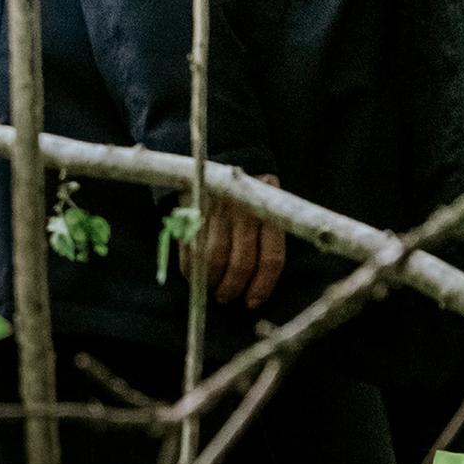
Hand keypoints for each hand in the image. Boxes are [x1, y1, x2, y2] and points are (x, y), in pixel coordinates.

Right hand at [196, 174, 287, 308]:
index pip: (272, 258)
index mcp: (268, 212)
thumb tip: (257, 289)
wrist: (219, 162)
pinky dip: (192, 270)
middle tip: (227, 297)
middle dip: (233, 287)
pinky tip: (197, 277)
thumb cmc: (246, 198)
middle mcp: (244, 211)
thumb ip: (267, 239)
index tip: (252, 302)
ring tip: (213, 288)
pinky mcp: (193, 209)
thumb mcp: (265, 209)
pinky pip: (191, 249)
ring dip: (213, 282)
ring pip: (215, 259)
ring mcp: (217, 209)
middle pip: (242, 263)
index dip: (262, 286)